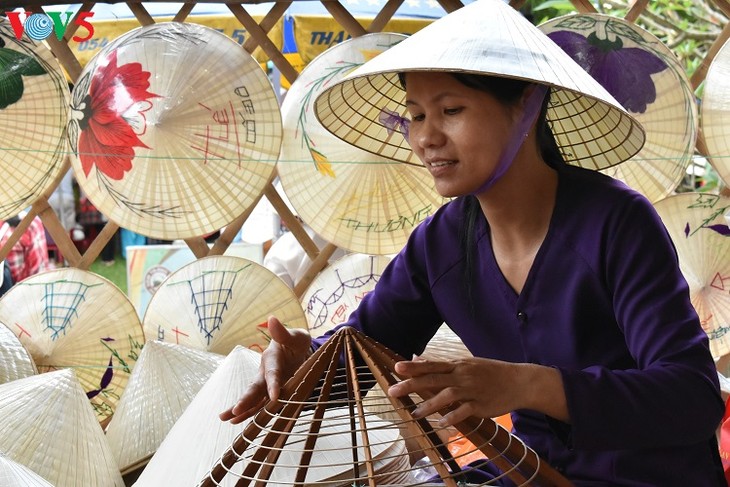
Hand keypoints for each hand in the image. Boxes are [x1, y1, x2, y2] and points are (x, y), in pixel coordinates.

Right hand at [219, 316, 311, 423]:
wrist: (297, 348)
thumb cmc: (296, 341)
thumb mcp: (295, 336)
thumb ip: (283, 332)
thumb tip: (272, 318)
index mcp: (272, 358)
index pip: (272, 373)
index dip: (273, 384)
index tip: (275, 397)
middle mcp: (265, 372)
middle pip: (255, 387)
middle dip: (246, 399)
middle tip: (235, 410)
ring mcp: (266, 383)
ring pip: (253, 397)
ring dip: (241, 408)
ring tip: (225, 419)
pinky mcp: (269, 391)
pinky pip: (259, 403)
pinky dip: (250, 413)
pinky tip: (238, 422)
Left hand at [387, 356, 567, 426]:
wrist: (519, 381)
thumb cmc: (490, 373)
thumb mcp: (467, 364)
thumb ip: (443, 366)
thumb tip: (419, 360)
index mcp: (458, 366)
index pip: (432, 365)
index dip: (413, 367)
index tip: (396, 367)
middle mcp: (463, 376)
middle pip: (434, 379)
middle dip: (412, 385)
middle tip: (393, 391)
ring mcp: (473, 390)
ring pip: (448, 396)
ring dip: (430, 404)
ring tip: (415, 413)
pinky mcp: (482, 405)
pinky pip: (465, 411)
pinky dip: (453, 417)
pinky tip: (441, 423)